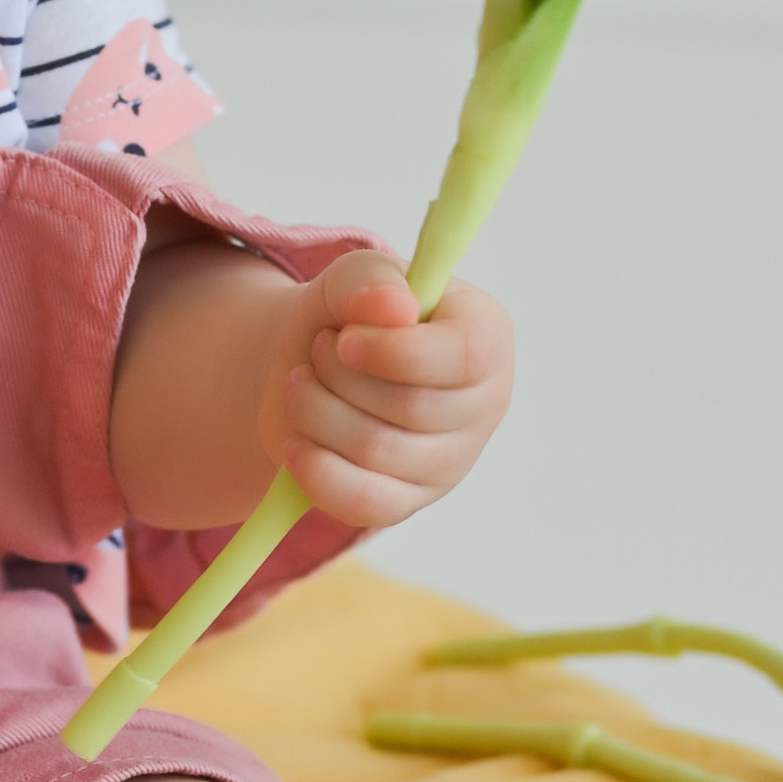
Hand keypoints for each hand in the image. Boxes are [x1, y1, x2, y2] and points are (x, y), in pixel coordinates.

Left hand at [256, 252, 511, 531]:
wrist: (308, 366)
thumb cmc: (348, 316)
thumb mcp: (350, 279)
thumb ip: (369, 278)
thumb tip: (394, 306)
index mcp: (486, 336)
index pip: (464, 356)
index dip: (396, 351)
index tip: (345, 337)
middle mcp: (482, 404)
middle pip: (412, 406)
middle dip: (339, 375)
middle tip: (317, 349)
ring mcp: (450, 461)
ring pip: (378, 451)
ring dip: (315, 412)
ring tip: (300, 384)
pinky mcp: (408, 501)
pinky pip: (365, 503)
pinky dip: (316, 470)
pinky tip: (296, 441)